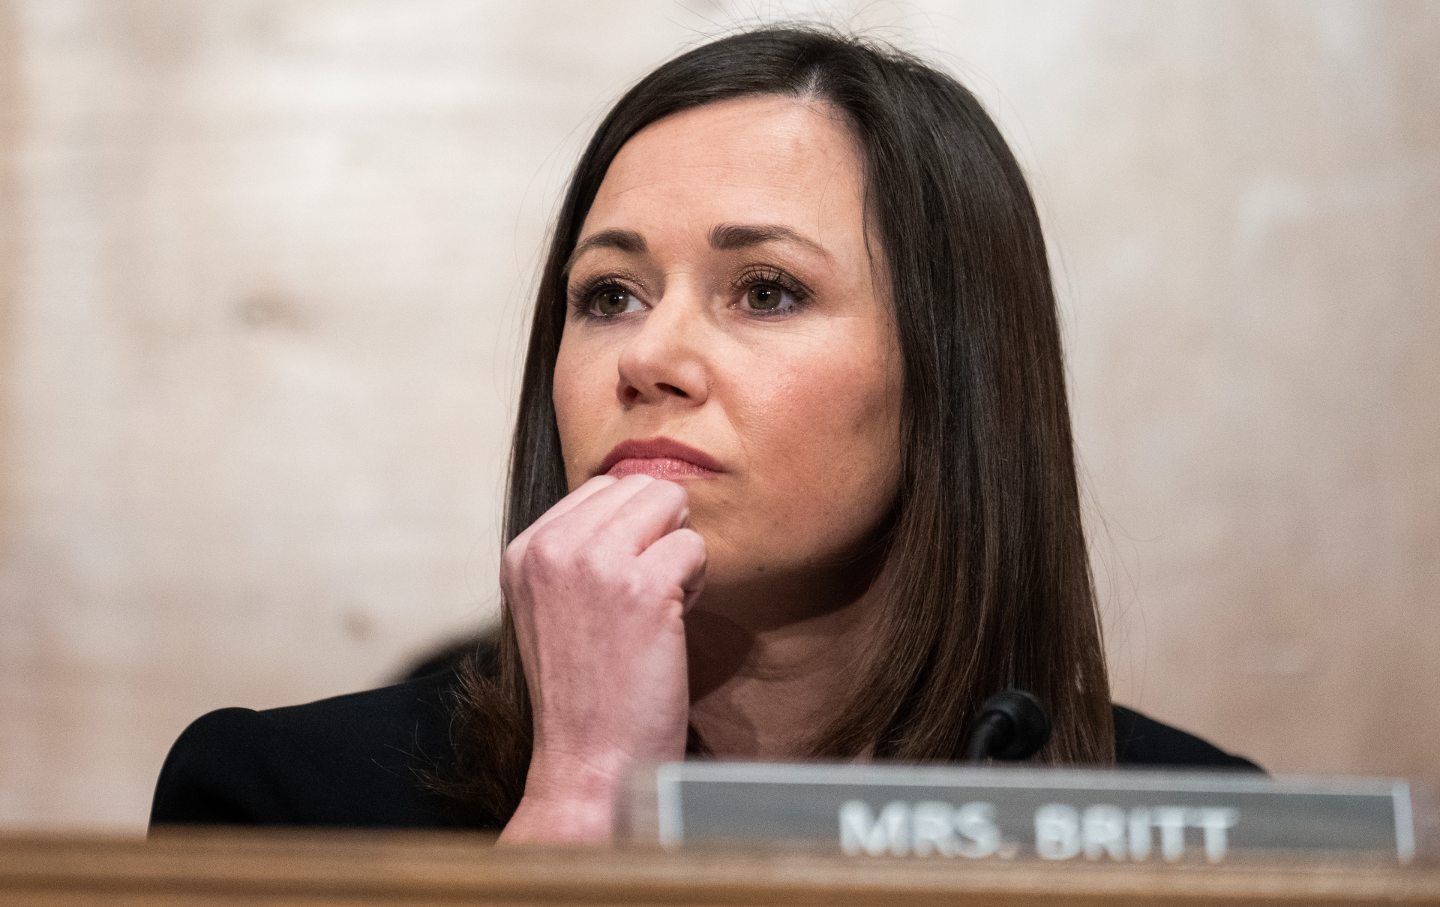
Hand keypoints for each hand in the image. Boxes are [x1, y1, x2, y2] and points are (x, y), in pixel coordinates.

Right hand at [497, 474, 705, 841]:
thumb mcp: (551, 607)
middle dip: (659, 532)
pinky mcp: (643, 587)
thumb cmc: (585, 691)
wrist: (592, 763)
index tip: (621, 584)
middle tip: (647, 594)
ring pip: (671, 506)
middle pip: (640, 486)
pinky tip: (671, 625)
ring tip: (659, 608)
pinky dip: (697, 583)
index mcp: (524, 550)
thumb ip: (576, 551)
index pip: (602, 487)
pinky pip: (695, 547)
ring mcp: (595, 564)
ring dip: (679, 555)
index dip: (631, 528)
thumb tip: (636, 495)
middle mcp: (552, 548)